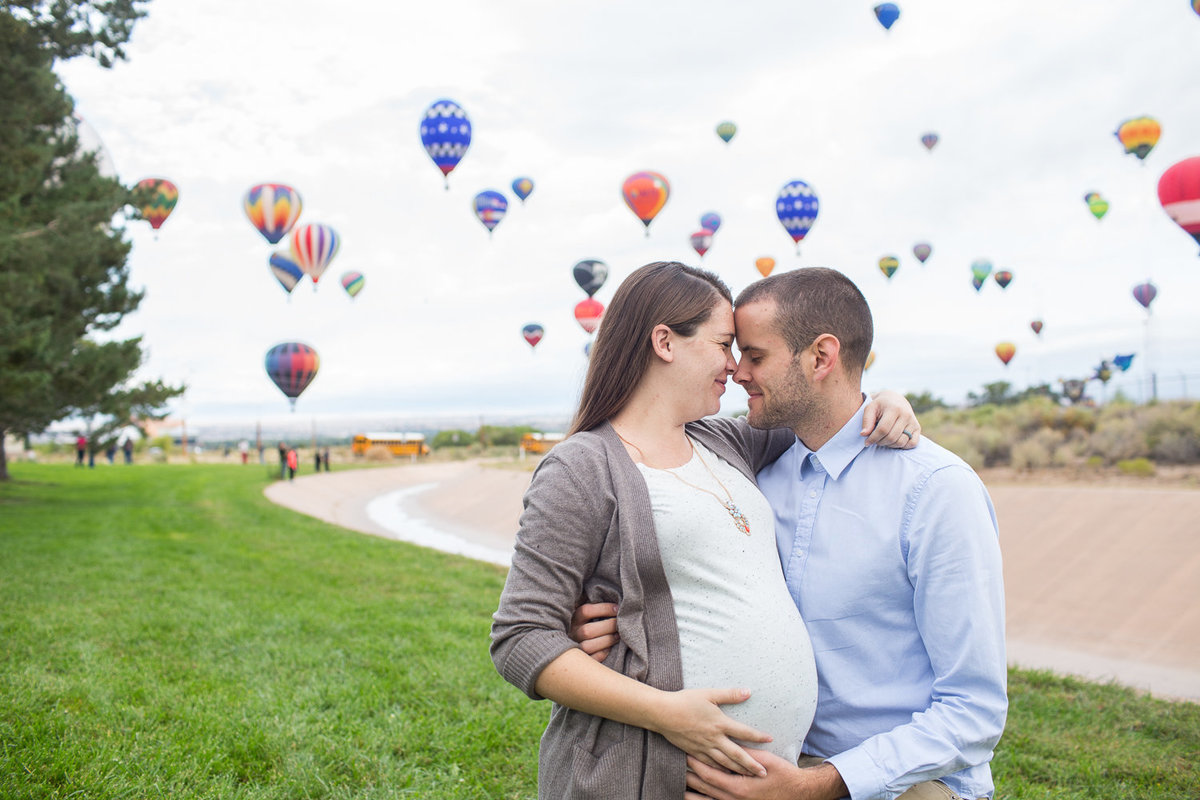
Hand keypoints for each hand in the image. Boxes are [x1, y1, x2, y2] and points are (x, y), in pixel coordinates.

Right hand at [569, 602, 618, 661]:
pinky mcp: (578, 662)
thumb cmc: (584, 624)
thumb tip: (615, 601)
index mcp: (572, 619)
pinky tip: (609, 648)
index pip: (586, 611)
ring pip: (589, 646)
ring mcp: (573, 648)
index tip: (617, 608)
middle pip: (588, 630)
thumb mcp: (584, 614)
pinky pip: (591, 659)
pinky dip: (602, 653)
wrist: (568, 648)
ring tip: (618, 635)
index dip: (604, 608)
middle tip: (620, 623)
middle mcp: (571, 633)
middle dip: (608, 626)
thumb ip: (594, 608)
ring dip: (607, 640)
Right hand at [653, 689, 771, 777]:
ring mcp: (703, 747)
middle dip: (752, 764)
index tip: (770, 739)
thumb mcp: (709, 694)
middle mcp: (714, 738)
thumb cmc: (685, 701)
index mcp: (719, 723)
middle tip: (764, 773)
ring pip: (725, 762)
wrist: (663, 713)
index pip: (744, 732)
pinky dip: (720, 771)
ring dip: (738, 770)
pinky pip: (710, 765)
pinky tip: (726, 775)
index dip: (758, 736)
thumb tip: (748, 691)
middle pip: (737, 754)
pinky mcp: (694, 752)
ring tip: (749, 776)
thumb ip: (730, 694)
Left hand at [685, 751, 846, 799]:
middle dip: (688, 776)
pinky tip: (692, 797)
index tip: (683, 753)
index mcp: (738, 787)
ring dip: (691, 790)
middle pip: (704, 787)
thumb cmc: (783, 776)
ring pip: (706, 799)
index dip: (695, 764)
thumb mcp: (765, 761)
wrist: (798, 794)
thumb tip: (729, 742)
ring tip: (676, 782)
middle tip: (674, 764)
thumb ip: (745, 753)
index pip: (709, 775)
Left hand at [862, 389, 919, 447]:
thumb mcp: (870, 408)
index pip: (883, 429)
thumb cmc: (880, 405)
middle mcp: (906, 415)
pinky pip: (912, 444)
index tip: (867, 442)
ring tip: (883, 440)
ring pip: (901, 442)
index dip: (873, 438)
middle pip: (892, 437)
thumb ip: (866, 420)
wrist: (895, 399)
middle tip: (875, 440)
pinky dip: (902, 446)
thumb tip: (864, 434)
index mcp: (894, 409)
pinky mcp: (917, 428)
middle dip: (880, 442)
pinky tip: (894, 441)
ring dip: (889, 445)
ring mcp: (913, 422)